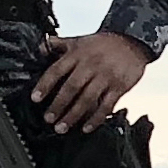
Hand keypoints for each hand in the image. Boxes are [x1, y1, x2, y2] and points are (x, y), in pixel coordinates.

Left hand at [31, 32, 150, 133]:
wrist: (132, 42)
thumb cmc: (104, 44)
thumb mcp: (79, 40)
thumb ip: (60, 44)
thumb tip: (40, 47)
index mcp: (78, 54)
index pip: (57, 70)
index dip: (45, 85)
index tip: (36, 98)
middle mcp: (90, 65)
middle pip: (71, 87)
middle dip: (58, 105)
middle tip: (48, 118)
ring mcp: (105, 77)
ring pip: (87, 99)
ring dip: (73, 115)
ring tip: (62, 127)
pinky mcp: (119, 87)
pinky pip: (106, 106)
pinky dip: (95, 119)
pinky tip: (86, 128)